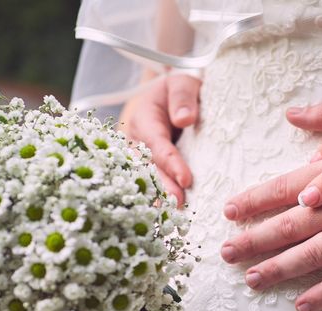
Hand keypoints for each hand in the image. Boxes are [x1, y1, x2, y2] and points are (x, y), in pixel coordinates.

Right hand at [119, 74, 200, 204]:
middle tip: (179, 204)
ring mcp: (135, 158)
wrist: (165, 97)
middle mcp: (134, 141)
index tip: (186, 179)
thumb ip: (183, 97)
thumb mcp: (181, 83)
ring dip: (158, 198)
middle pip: (148, 167)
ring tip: (173, 216)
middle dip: (164, 187)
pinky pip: (148, 185)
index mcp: (143, 120)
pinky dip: (157, 200)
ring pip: (145, 180)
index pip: (157, 144)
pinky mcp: (141, 169)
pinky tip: (168, 217)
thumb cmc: (177, 91)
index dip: (171, 163)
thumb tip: (185, 119)